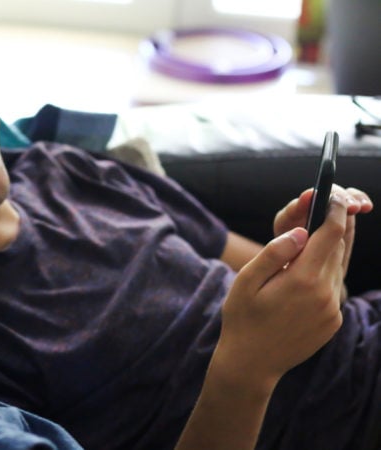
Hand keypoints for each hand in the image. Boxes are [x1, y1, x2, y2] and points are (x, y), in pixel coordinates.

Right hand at [216, 193, 348, 388]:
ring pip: (340, 265)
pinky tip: (313, 264)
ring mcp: (332, 309)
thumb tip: (300, 232)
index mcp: (303, 280)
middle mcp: (325, 294)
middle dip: (336, 223)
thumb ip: (273, 253)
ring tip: (321, 229)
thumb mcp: (246, 282)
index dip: (333, 209)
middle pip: (340, 247)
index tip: (330, 193)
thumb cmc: (242, 319)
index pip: (330, 233)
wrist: (252, 363)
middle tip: (329, 203)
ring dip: (334, 245)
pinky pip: (335, 286)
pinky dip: (328, 268)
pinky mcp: (333, 321)